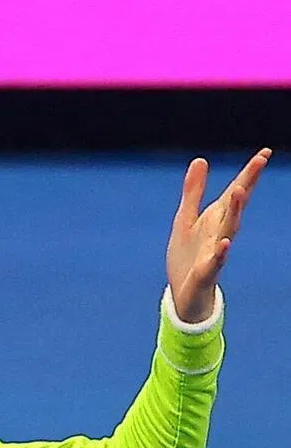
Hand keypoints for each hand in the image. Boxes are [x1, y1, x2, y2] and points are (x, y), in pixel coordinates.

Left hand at [167, 148, 271, 323]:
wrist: (183, 294)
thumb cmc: (187, 255)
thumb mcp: (185, 219)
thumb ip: (193, 192)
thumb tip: (200, 159)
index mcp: (215, 218)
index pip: (235, 192)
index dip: (248, 173)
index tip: (264, 153)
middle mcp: (220, 231)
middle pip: (236, 205)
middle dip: (247, 183)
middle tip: (259, 161)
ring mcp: (215, 251)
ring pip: (228, 229)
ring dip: (235, 211)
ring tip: (239, 191)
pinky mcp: (206, 271)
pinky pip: (215, 261)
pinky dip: (221, 252)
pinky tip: (225, 243)